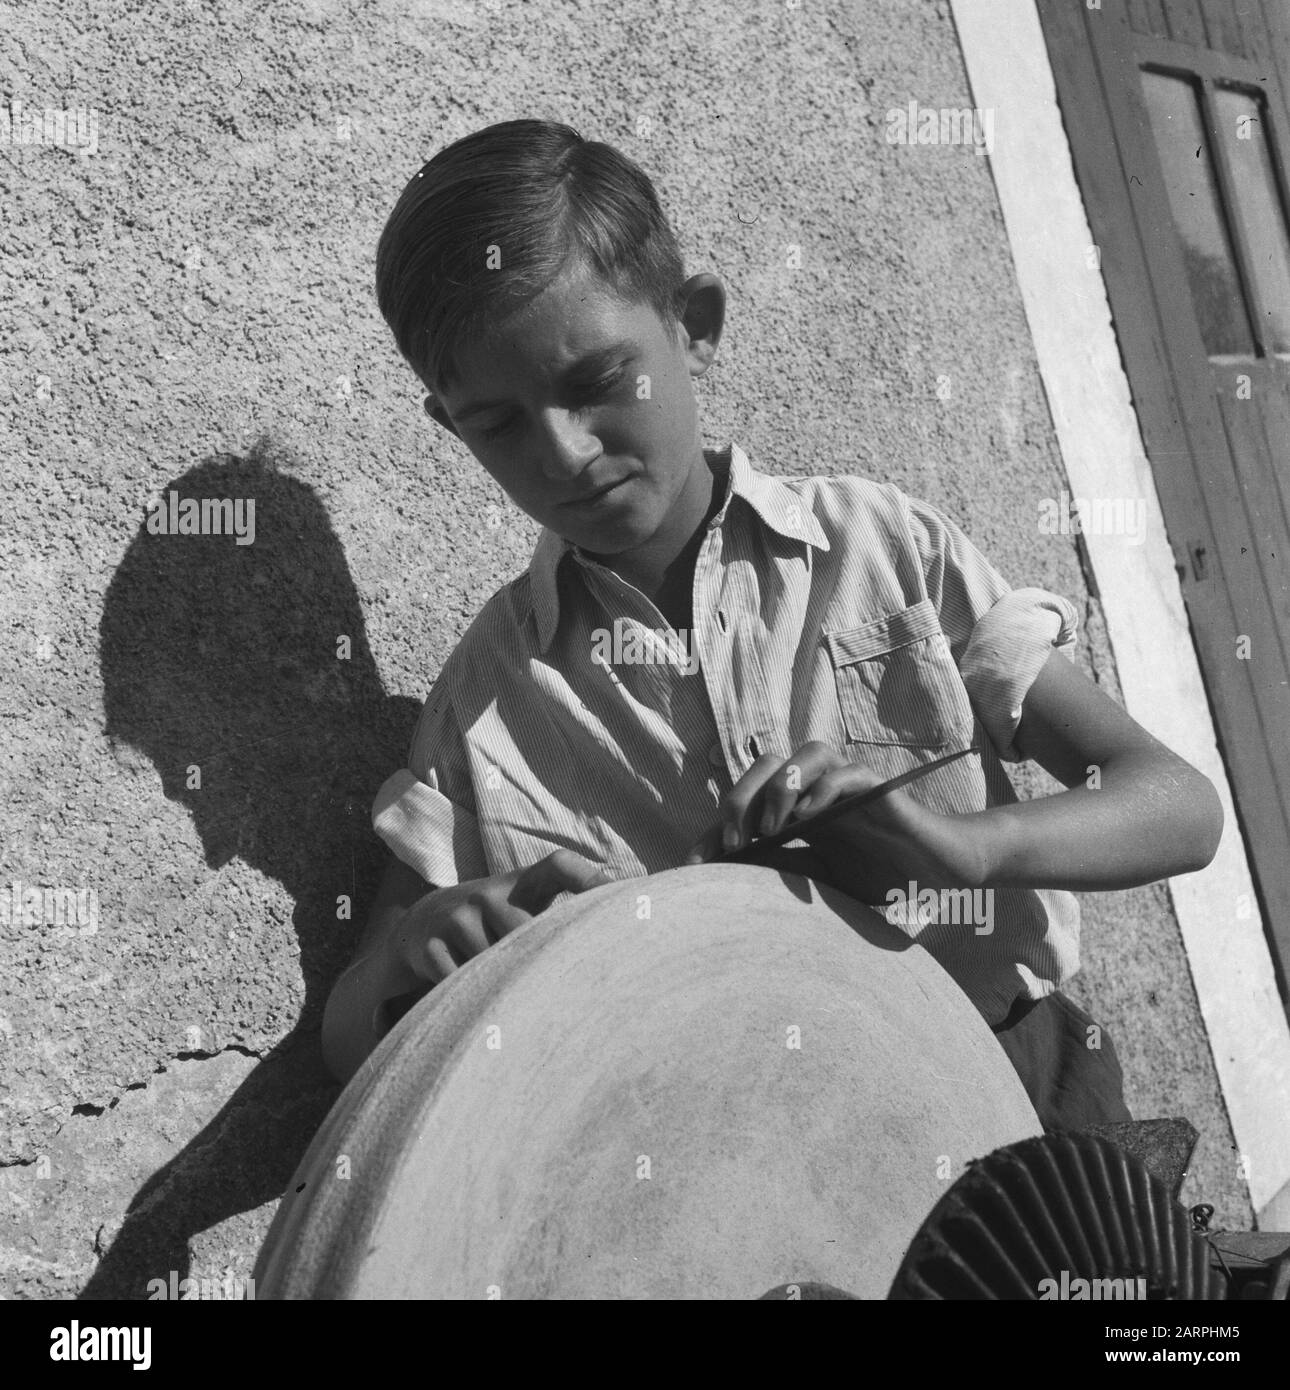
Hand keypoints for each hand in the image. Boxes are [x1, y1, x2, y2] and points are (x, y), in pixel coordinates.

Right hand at [397, 850, 612, 985]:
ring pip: (496, 966)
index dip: (590, 879)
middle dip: (541, 964)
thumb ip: (567, 910)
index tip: (618, 897)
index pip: (560, 866)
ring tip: (499, 981)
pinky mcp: (429, 945)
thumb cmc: (496, 919)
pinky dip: (471, 997)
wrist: (423, 922)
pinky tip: (470, 990)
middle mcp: (489, 892)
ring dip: (502, 984)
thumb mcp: (526, 903)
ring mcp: (457, 916)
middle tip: (553, 986)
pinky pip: (462, 983)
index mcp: (522, 882)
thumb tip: (631, 932)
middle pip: (529, 936)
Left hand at [684, 741, 992, 903]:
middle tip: (734, 845)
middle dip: (741, 799)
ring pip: (808, 753)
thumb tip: (726, 879)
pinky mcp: (882, 793)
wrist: (941, 874)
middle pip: (768, 764)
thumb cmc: (882, 876)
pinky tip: (810, 819)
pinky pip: (850, 773)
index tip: (692, 868)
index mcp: (800, 810)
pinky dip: (825, 789)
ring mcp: (851, 787)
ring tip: (771, 829)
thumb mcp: (820, 881)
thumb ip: (781, 870)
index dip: (716, 830)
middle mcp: (820, 789)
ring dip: (781, 786)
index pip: (747, 803)